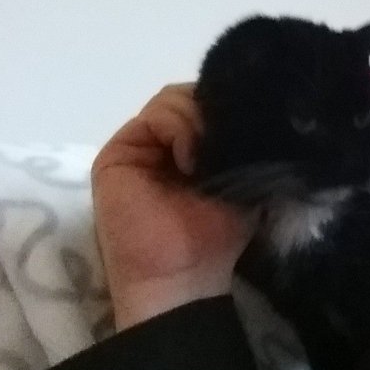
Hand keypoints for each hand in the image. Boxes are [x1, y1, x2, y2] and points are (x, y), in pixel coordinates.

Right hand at [91, 83, 254, 329]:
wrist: (182, 274)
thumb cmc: (216, 233)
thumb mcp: (242, 177)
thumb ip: (240, 139)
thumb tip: (248, 103)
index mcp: (194, 145)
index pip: (210, 101)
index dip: (230, 104)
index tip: (250, 122)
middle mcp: (165, 140)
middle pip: (193, 94)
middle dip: (216, 108)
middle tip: (231, 140)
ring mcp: (140, 144)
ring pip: (174, 98)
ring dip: (199, 121)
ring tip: (206, 160)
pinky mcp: (118, 151)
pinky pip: (153, 116)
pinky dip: (179, 128)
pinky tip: (191, 161)